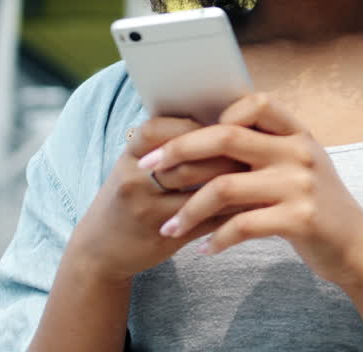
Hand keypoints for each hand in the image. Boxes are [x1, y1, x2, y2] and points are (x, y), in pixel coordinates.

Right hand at [64, 115, 245, 284]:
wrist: (100, 248)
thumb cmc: (131, 194)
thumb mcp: (138, 164)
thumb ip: (171, 142)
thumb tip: (222, 115)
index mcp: (131, 155)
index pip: (162, 129)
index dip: (198, 127)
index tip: (227, 125)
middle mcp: (134, 180)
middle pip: (189, 162)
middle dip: (227, 156)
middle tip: (258, 150)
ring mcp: (147, 211)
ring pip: (202, 193)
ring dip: (236, 184)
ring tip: (262, 174)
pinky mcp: (164, 237)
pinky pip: (208, 222)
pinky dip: (234, 212)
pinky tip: (254, 205)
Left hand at [142, 94, 362, 286]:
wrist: (358, 247)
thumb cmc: (318, 206)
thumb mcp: (299, 167)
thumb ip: (264, 150)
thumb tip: (205, 138)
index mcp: (297, 134)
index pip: (254, 102)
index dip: (214, 114)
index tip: (185, 135)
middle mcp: (299, 152)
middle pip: (225, 137)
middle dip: (178, 150)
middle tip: (146, 168)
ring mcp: (300, 185)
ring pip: (225, 186)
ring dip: (188, 209)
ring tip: (169, 227)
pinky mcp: (299, 219)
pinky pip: (242, 225)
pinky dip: (216, 239)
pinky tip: (204, 249)